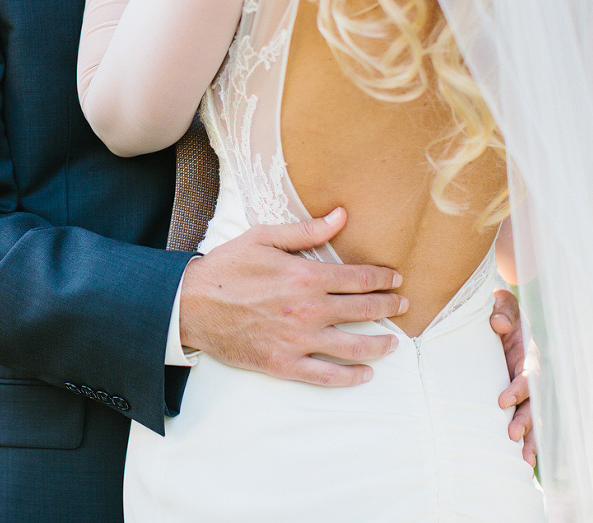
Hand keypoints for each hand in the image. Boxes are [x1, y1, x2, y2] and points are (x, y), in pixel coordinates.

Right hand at [179, 208, 408, 386]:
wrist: (190, 305)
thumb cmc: (226, 268)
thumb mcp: (263, 237)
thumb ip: (305, 230)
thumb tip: (341, 216)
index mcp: (306, 276)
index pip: (359, 278)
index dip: (383, 278)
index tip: (395, 278)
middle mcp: (308, 310)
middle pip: (364, 310)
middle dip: (389, 307)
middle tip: (402, 306)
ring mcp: (298, 340)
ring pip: (354, 347)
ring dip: (380, 344)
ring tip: (393, 343)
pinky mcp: (285, 364)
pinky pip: (328, 376)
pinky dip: (351, 377)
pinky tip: (365, 374)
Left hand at [490, 289, 536, 466]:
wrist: (498, 316)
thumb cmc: (500, 311)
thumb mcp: (502, 304)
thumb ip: (502, 310)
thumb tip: (496, 324)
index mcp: (530, 355)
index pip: (529, 376)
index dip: (519, 389)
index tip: (502, 402)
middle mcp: (532, 376)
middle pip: (535, 403)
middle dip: (526, 421)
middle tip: (511, 436)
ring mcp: (526, 390)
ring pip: (534, 417)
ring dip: (530, 439)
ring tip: (521, 460)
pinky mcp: (518, 399)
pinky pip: (526, 421)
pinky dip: (526, 441)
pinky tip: (522, 462)